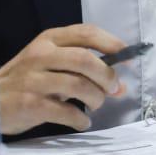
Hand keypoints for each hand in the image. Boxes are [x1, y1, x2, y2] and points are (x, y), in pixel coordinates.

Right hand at [0, 24, 126, 133]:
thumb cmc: (27, 81)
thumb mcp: (51, 65)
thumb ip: (83, 69)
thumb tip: (120, 85)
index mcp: (49, 40)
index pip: (87, 33)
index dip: (113, 44)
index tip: (128, 58)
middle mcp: (40, 55)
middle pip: (86, 60)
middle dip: (107, 76)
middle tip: (113, 89)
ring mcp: (33, 79)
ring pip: (79, 85)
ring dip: (96, 98)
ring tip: (95, 105)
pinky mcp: (29, 104)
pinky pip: (66, 111)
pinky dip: (81, 119)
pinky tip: (82, 122)